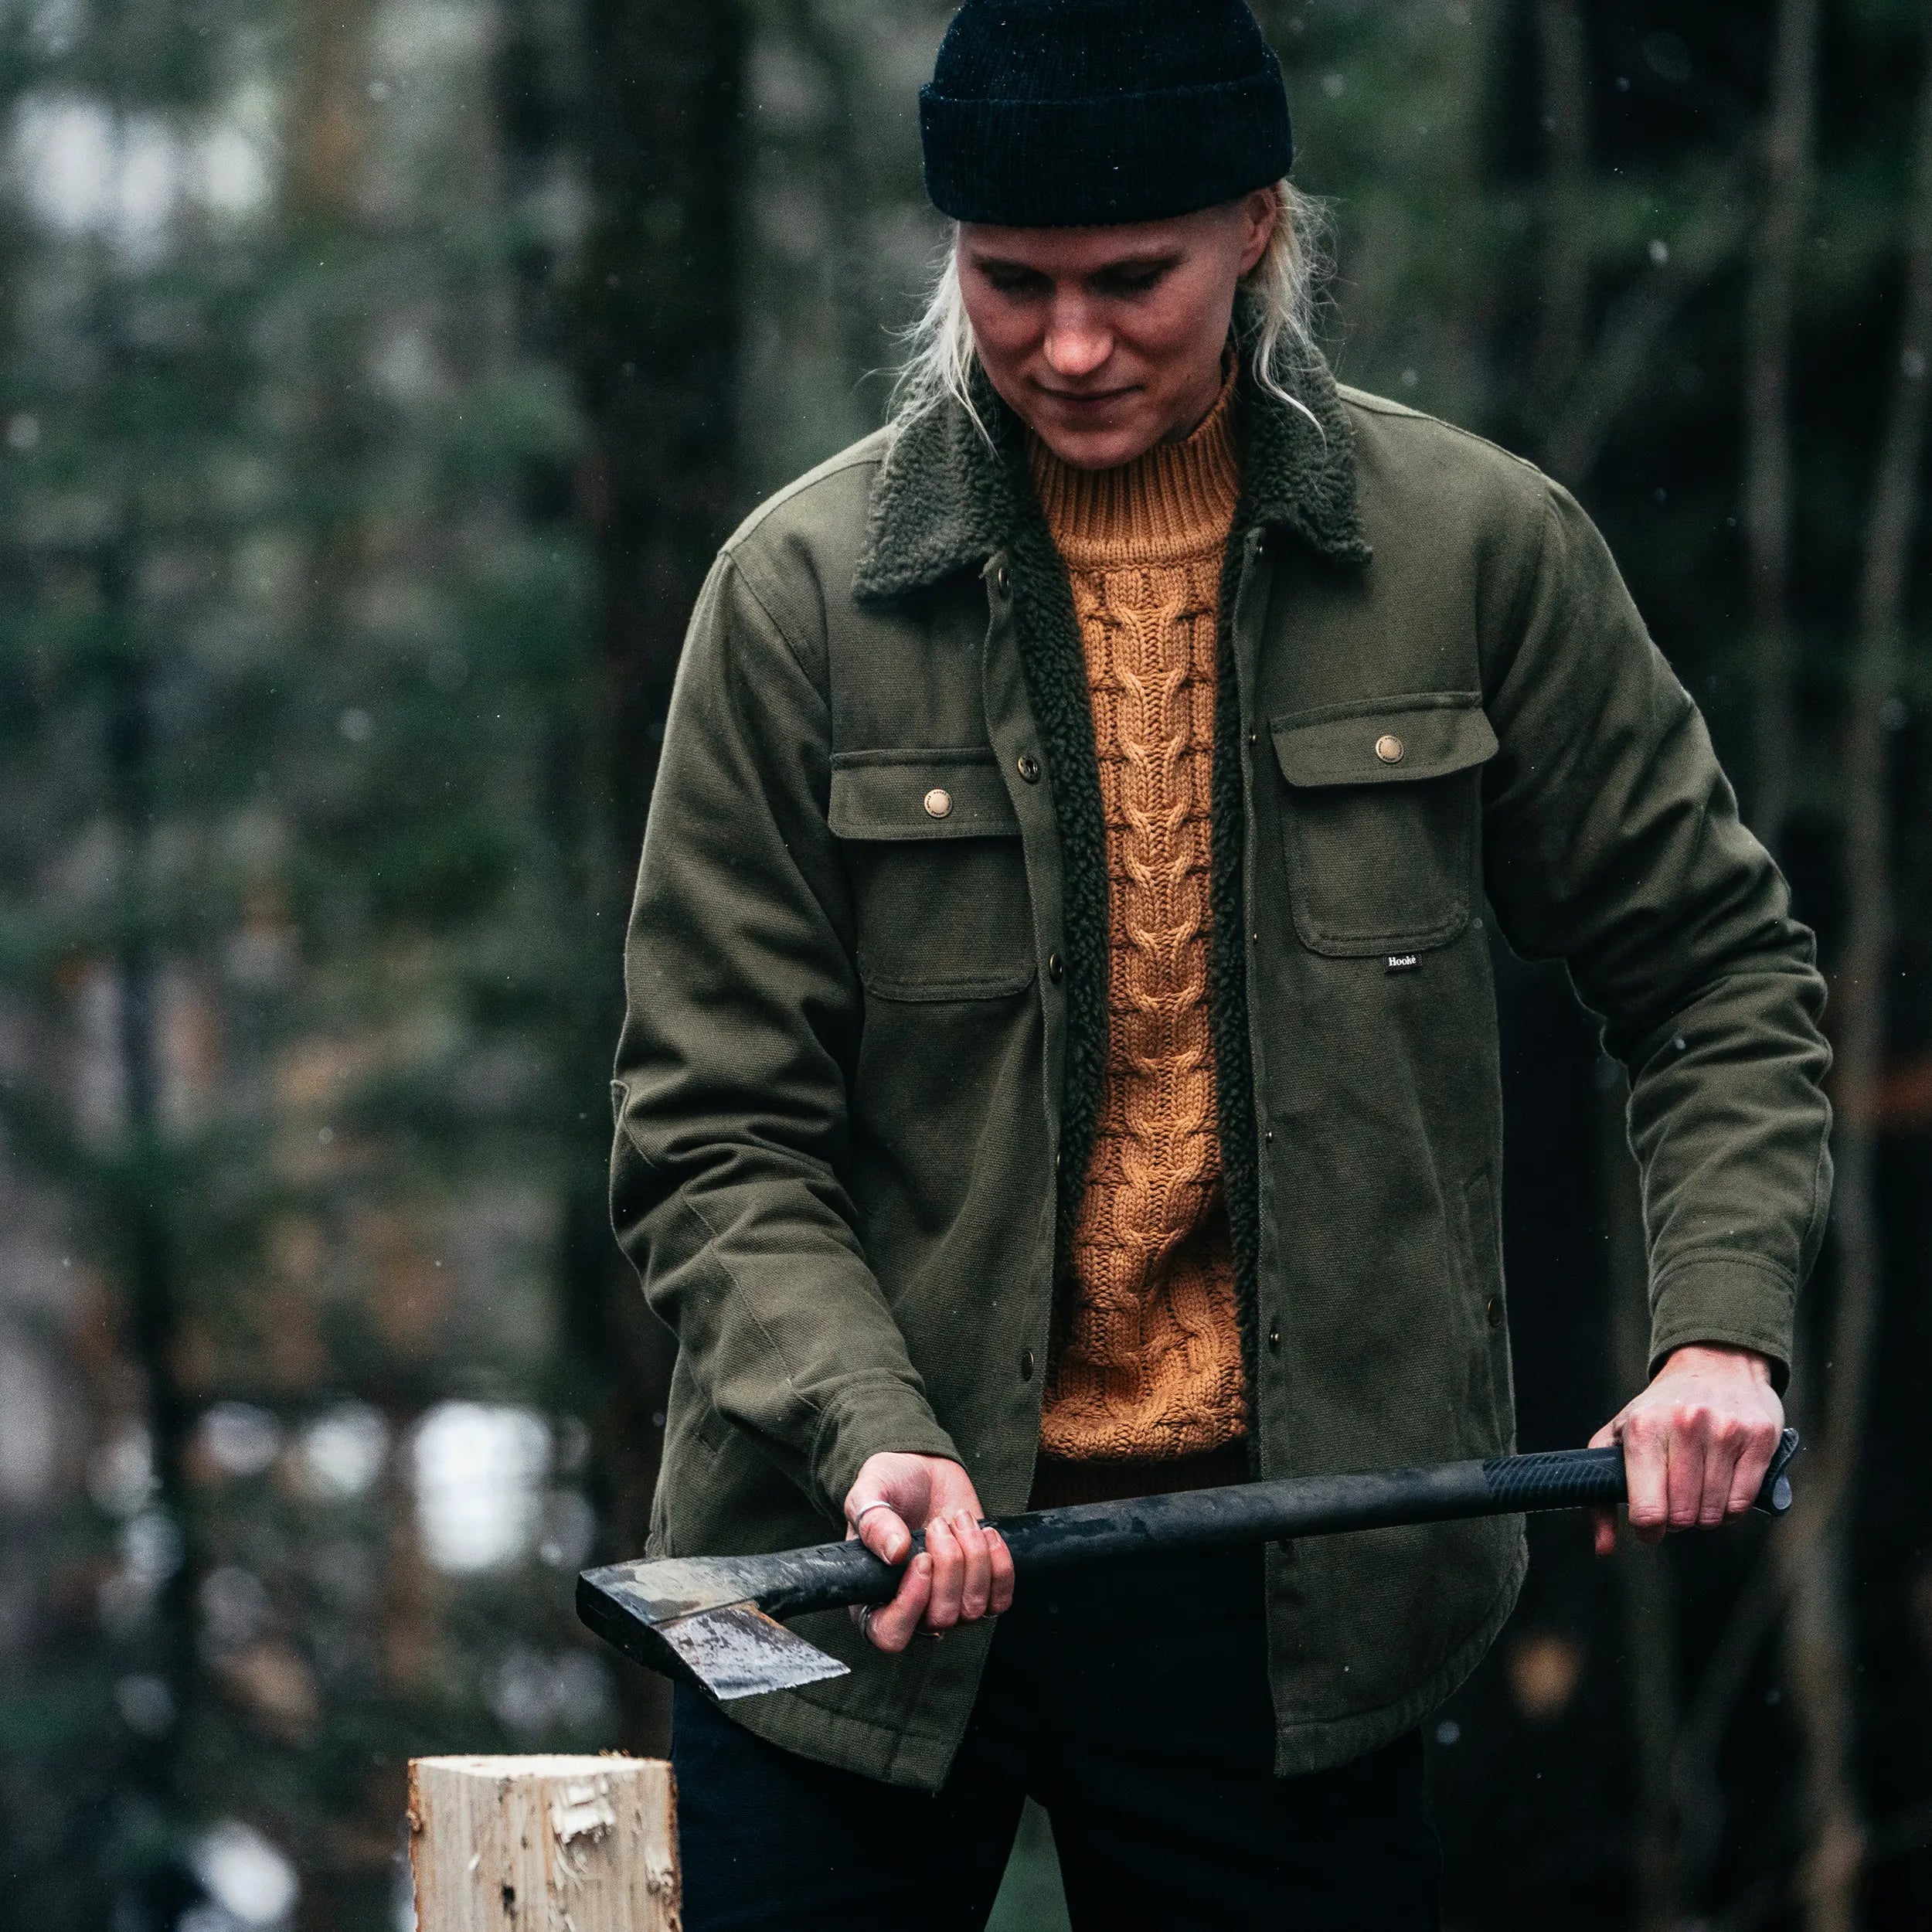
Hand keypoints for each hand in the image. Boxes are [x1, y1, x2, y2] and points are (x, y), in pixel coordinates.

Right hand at [843, 1453, 1013, 1652]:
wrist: (923, 1470)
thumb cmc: (889, 1486)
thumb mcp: (869, 1494)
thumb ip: (873, 1523)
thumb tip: (896, 1553)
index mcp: (873, 1597)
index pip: (890, 1634)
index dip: (910, 1606)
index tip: (922, 1560)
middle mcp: (912, 1610)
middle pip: (939, 1618)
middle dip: (948, 1566)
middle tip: (937, 1525)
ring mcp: (950, 1602)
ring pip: (972, 1609)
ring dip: (973, 1558)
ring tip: (959, 1521)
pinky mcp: (981, 1590)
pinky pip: (1000, 1600)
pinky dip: (1000, 1566)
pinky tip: (986, 1534)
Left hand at [1588, 1343, 1782, 1557]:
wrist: (1712, 1362)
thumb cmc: (1658, 1409)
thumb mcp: (1617, 1437)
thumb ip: (1600, 1495)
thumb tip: (1604, 1549)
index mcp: (1643, 1427)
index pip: (1648, 1509)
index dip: (1649, 1529)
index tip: (1650, 1525)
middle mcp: (1685, 1425)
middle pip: (1683, 1516)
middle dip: (1678, 1520)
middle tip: (1675, 1502)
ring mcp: (1725, 1430)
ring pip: (1714, 1513)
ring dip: (1705, 1515)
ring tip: (1697, 1490)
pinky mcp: (1758, 1437)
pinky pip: (1744, 1502)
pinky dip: (1731, 1508)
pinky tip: (1721, 1488)